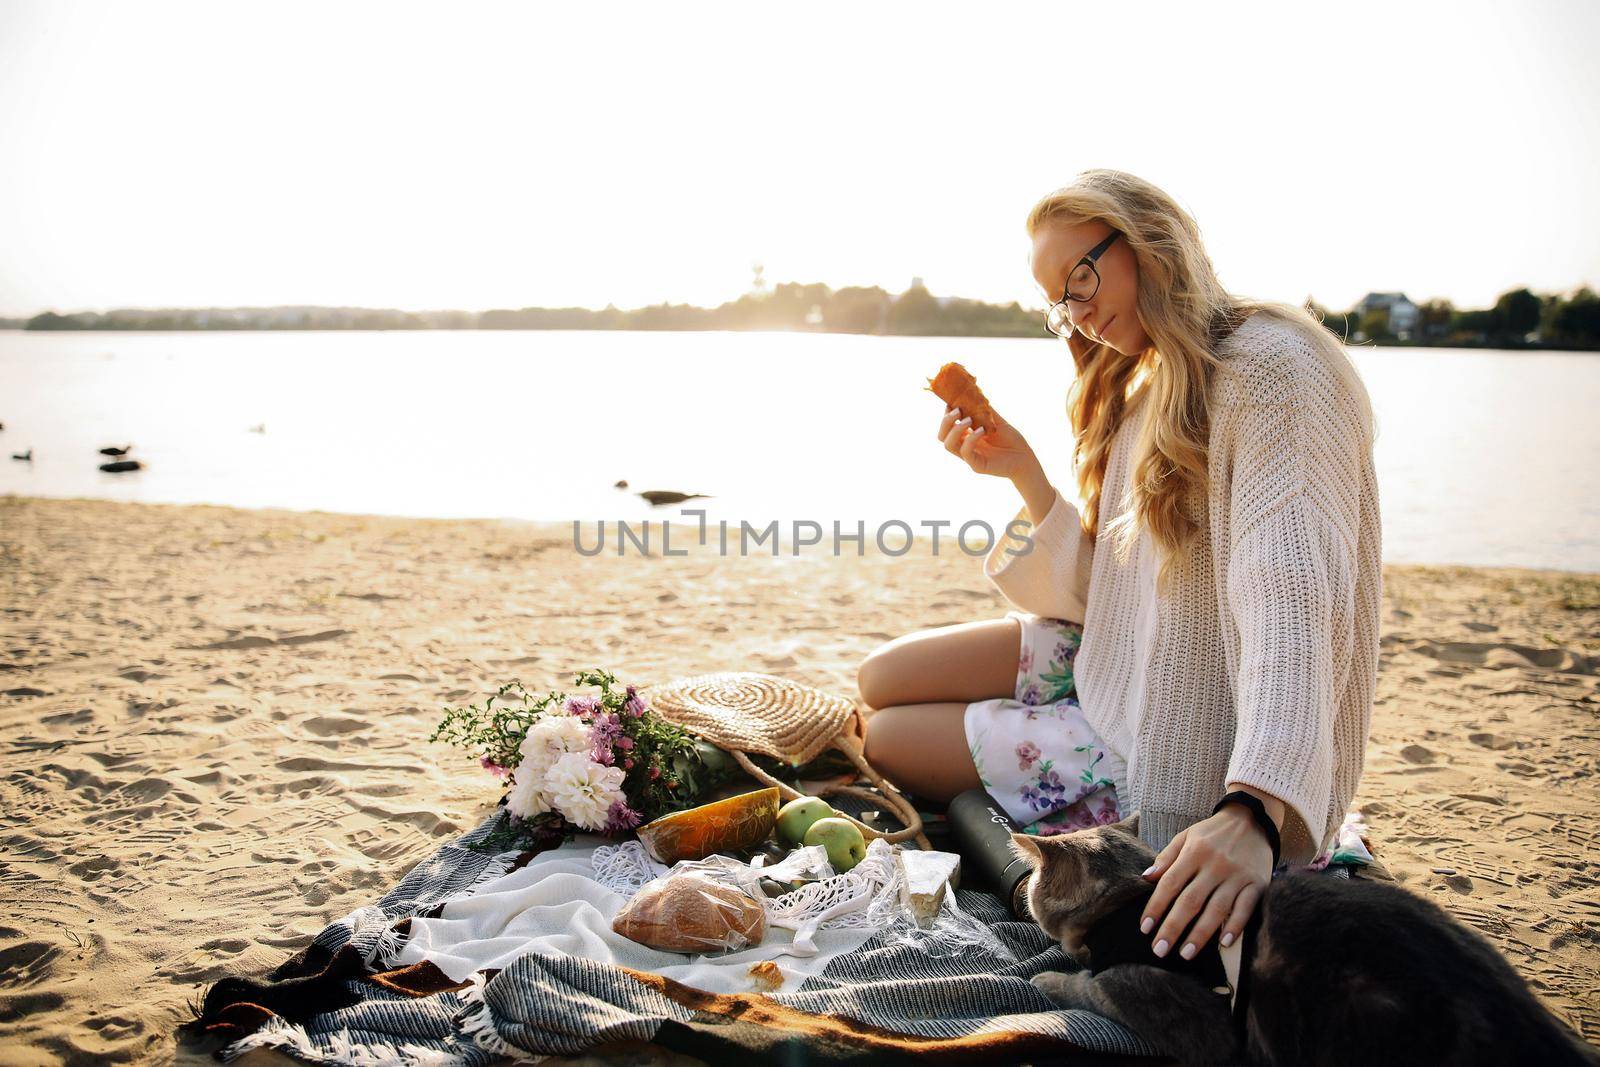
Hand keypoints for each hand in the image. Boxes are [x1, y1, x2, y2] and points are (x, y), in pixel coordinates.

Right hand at [937, 402, 1037, 480]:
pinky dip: (971, 439)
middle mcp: (964, 446)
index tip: (952, 402)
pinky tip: (982, 430)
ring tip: (969, 419)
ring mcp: (969, 457)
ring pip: (948, 445)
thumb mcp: (996, 421)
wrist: (1025, 457)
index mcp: (966, 436)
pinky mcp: (977, 466)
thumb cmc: (1011, 440)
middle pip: (942, 436)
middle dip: (946, 421)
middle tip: (957, 411)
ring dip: (955, 429)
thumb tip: (974, 392)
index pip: (947, 426)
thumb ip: (985, 410)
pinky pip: (966, 452)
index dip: (946, 413)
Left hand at [1137, 805, 1273, 960]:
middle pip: (1190, 901)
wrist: (1253, 818)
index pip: (1170, 884)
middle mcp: (1215, 865)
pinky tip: (1224, 943)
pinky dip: (1235, 926)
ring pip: (1216, 909)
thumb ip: (1166, 857)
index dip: (1156, 907)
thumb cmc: (1213, 832)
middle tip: (1159, 950)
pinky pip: (1246, 908)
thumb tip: (1145, 879)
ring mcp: (1237, 875)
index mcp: (1194, 852)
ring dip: (1200, 934)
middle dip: (1173, 927)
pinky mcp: (1257, 883)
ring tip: (1185, 953)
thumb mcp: (1186, 836)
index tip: (1144, 928)